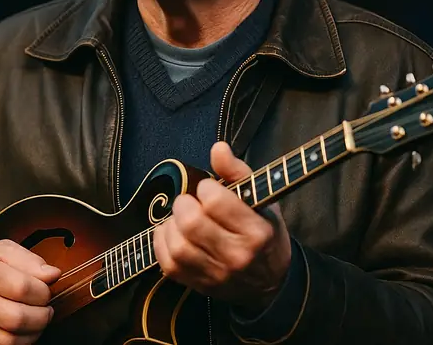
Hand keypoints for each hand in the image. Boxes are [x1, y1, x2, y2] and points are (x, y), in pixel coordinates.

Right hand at [0, 239, 61, 344]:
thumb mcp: (4, 250)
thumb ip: (31, 261)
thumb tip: (53, 275)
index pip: (21, 288)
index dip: (43, 291)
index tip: (46, 289)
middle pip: (16, 318)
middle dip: (42, 316)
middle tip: (47, 308)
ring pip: (10, 340)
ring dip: (34, 332)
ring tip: (38, 319)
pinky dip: (20, 342)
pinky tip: (24, 329)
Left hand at [153, 141, 292, 311]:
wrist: (270, 282)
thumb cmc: (265, 233)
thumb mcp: (261, 199)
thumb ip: (237, 172)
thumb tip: (218, 148)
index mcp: (257, 232)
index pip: (215, 201)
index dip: (206, 188)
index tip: (210, 189)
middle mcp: (237, 256)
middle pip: (191, 223)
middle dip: (184, 204)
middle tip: (191, 202)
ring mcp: (217, 274)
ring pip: (177, 245)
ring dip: (172, 224)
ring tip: (182, 218)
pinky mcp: (200, 285)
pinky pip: (168, 263)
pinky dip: (162, 243)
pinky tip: (173, 233)